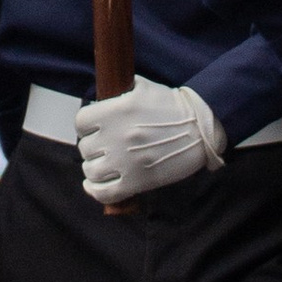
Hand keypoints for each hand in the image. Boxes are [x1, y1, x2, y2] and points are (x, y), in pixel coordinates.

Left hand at [74, 78, 225, 205]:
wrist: (201, 129)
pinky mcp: (136, 182)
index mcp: (116, 111)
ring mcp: (125, 161)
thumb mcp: (142, 88)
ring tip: (101, 164)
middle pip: (85, 147)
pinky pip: (104, 192)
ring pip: (91, 170)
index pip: (81, 122)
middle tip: (104, 146)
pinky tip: (94, 184)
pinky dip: (95, 190)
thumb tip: (99, 97)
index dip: (86, 125)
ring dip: (94, 167)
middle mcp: (116, 137)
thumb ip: (118, 92)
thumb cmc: (173, 107)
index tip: (93, 128)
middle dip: (93, 146)